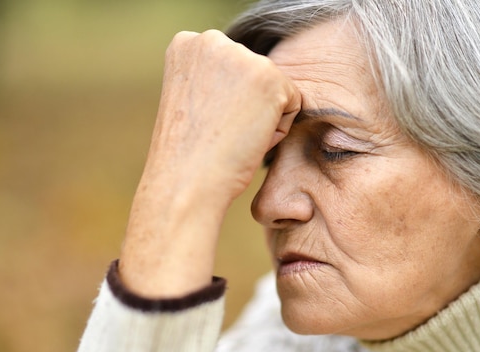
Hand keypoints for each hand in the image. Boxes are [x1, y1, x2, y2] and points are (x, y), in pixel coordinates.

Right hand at [119, 30, 300, 296]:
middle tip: (218, 132)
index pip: (232, 68)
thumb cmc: (187, 155)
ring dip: (261, 118)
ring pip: (275, 88)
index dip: (223, 103)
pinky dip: (277, 130)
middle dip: (245, 106)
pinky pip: (293, 103)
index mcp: (187, 43)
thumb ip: (215, 79)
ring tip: (231, 137)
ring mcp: (241, 56)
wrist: (186, 183)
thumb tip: (250, 82)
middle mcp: (212, 39)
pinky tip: (248, 139)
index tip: (204, 123)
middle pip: (255, 75)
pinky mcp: (270, 78)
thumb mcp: (191, 99)